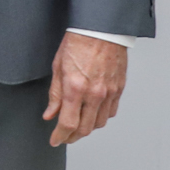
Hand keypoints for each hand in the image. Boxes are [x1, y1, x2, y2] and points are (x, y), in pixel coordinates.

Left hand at [43, 31, 127, 145]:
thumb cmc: (77, 43)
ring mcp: (109, 93)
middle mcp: (94, 94)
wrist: (101, 29)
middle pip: (85, 128)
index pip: (68, 123)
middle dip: (73, 136)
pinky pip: (111, 112)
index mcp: (75, 88)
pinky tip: (93, 113)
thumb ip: (54, 94)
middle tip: (64, 136)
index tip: (55, 140)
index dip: (60, 136)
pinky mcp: (119, 89)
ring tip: (77, 126)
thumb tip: (50, 114)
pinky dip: (100, 117)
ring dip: (87, 128)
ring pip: (99, 123)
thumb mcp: (57, 67)